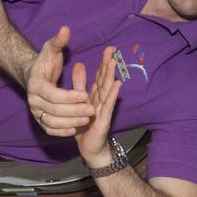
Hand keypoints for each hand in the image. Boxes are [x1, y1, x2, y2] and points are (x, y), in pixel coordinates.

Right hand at [26, 26, 92, 136]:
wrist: (33, 76)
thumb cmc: (45, 62)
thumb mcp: (51, 49)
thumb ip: (58, 41)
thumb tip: (65, 29)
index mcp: (35, 84)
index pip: (53, 94)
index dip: (69, 96)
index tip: (86, 95)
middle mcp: (32, 100)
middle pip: (54, 110)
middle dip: (74, 111)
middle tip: (92, 110)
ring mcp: (35, 112)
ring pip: (52, 122)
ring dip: (70, 123)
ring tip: (87, 120)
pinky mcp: (39, 120)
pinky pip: (49, 129)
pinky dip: (61, 132)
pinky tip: (74, 130)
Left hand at [75, 46, 121, 163]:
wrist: (89, 147)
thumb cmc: (85, 125)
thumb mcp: (79, 100)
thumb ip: (79, 84)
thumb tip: (80, 64)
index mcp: (95, 96)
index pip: (100, 76)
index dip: (103, 63)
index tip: (108, 49)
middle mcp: (101, 101)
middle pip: (105, 80)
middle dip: (108, 65)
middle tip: (112, 50)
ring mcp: (104, 109)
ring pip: (107, 90)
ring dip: (110, 76)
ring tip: (113, 62)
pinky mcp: (104, 119)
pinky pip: (108, 105)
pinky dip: (112, 94)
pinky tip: (117, 84)